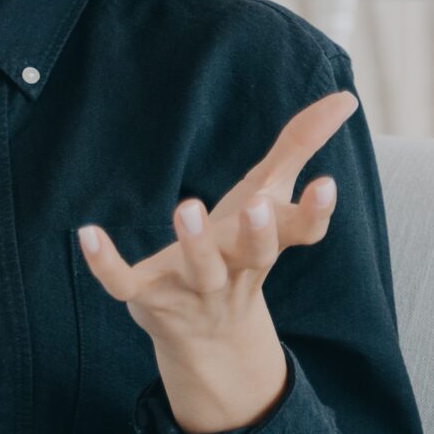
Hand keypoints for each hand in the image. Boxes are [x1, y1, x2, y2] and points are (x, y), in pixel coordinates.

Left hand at [75, 88, 357, 433]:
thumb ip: (299, 146)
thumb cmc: (238, 248)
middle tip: (257, 206)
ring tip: (187, 206)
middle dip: (258, 232)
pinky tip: (88, 234)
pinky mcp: (148, 296)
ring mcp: (192, 288)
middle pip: (256, 255)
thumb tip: (345, 98)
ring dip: (195, 243)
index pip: (301, 232)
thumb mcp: (267, 196)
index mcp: (266, 244)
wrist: (206, 335)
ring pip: (199, 271)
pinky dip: (106, 264)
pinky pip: (124, 284)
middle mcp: (236, 269)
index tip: (325, 184)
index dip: (315, 212)